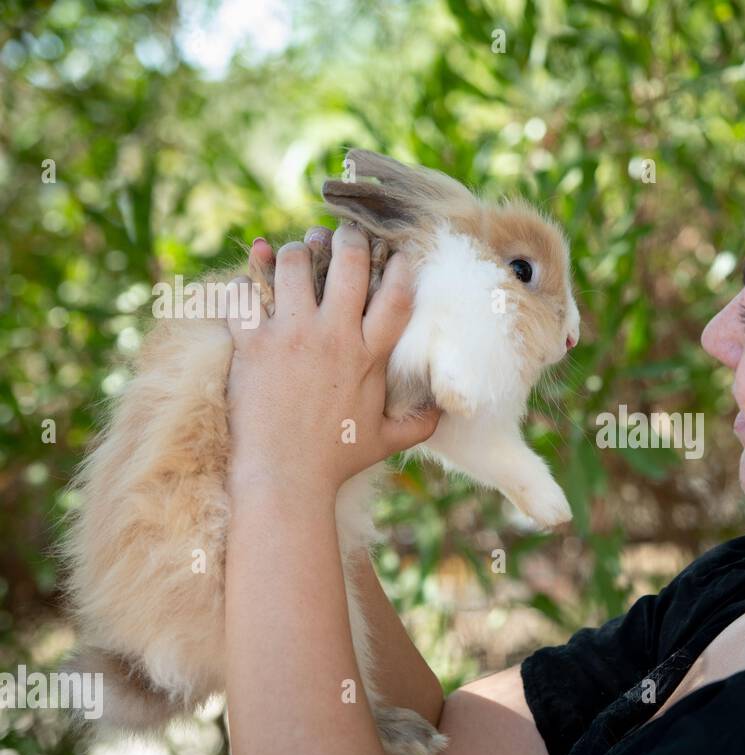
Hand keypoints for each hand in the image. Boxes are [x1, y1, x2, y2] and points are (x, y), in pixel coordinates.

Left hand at [224, 224, 439, 497]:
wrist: (285, 476)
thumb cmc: (337, 460)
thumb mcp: (388, 441)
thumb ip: (421, 423)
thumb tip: (446, 413)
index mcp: (370, 355)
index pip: (395, 294)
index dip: (399, 266)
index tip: (396, 254)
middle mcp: (333, 337)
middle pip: (348, 262)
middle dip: (347, 239)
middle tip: (342, 235)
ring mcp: (291, 336)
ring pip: (294, 264)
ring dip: (297, 251)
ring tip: (298, 252)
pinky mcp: (252, 344)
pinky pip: (245, 294)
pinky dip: (248, 274)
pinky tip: (255, 261)